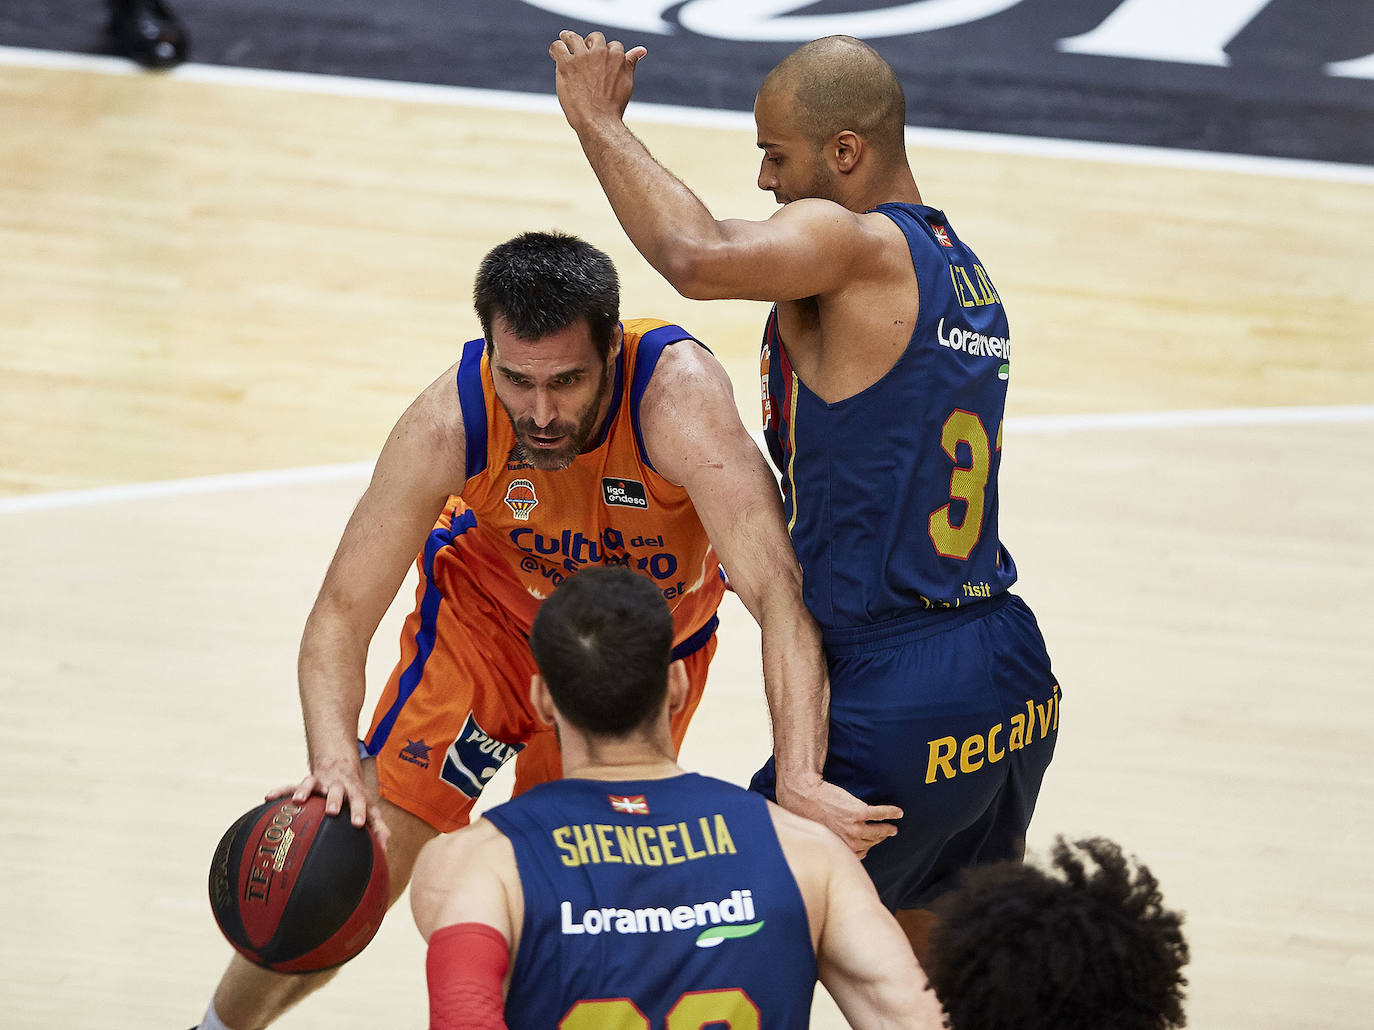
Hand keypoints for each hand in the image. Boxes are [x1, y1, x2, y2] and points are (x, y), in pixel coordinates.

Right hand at [267, 755, 390, 850]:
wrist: (341, 766)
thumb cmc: (355, 795)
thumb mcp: (368, 807)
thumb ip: (377, 826)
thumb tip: (385, 850)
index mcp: (353, 792)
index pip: (359, 800)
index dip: (359, 811)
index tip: (358, 824)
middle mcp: (337, 785)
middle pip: (336, 790)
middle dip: (334, 799)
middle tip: (331, 811)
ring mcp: (320, 783)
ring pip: (312, 783)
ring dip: (305, 790)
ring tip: (297, 800)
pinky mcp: (304, 783)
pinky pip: (290, 785)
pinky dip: (280, 791)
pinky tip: (268, 797)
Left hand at [548, 29, 646, 130]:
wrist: (598, 121)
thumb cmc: (613, 106)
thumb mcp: (626, 82)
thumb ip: (630, 63)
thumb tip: (641, 49)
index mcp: (616, 56)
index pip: (612, 45)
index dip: (606, 52)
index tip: (600, 61)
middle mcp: (600, 52)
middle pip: (594, 37)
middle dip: (589, 44)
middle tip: (582, 53)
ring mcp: (582, 57)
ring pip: (572, 37)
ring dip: (568, 39)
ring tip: (564, 43)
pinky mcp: (566, 64)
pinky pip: (557, 46)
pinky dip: (556, 49)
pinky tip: (555, 55)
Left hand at [776, 776, 901, 858]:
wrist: (804, 795)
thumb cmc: (806, 813)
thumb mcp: (819, 834)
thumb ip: (832, 842)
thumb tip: (837, 844)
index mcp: (841, 849)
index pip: (861, 852)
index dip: (867, 847)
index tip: (872, 844)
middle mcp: (850, 842)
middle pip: (871, 842)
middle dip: (879, 838)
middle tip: (887, 833)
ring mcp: (856, 828)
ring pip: (878, 831)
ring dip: (888, 829)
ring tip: (893, 827)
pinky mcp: (860, 812)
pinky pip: (881, 814)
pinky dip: (891, 812)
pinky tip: (899, 812)